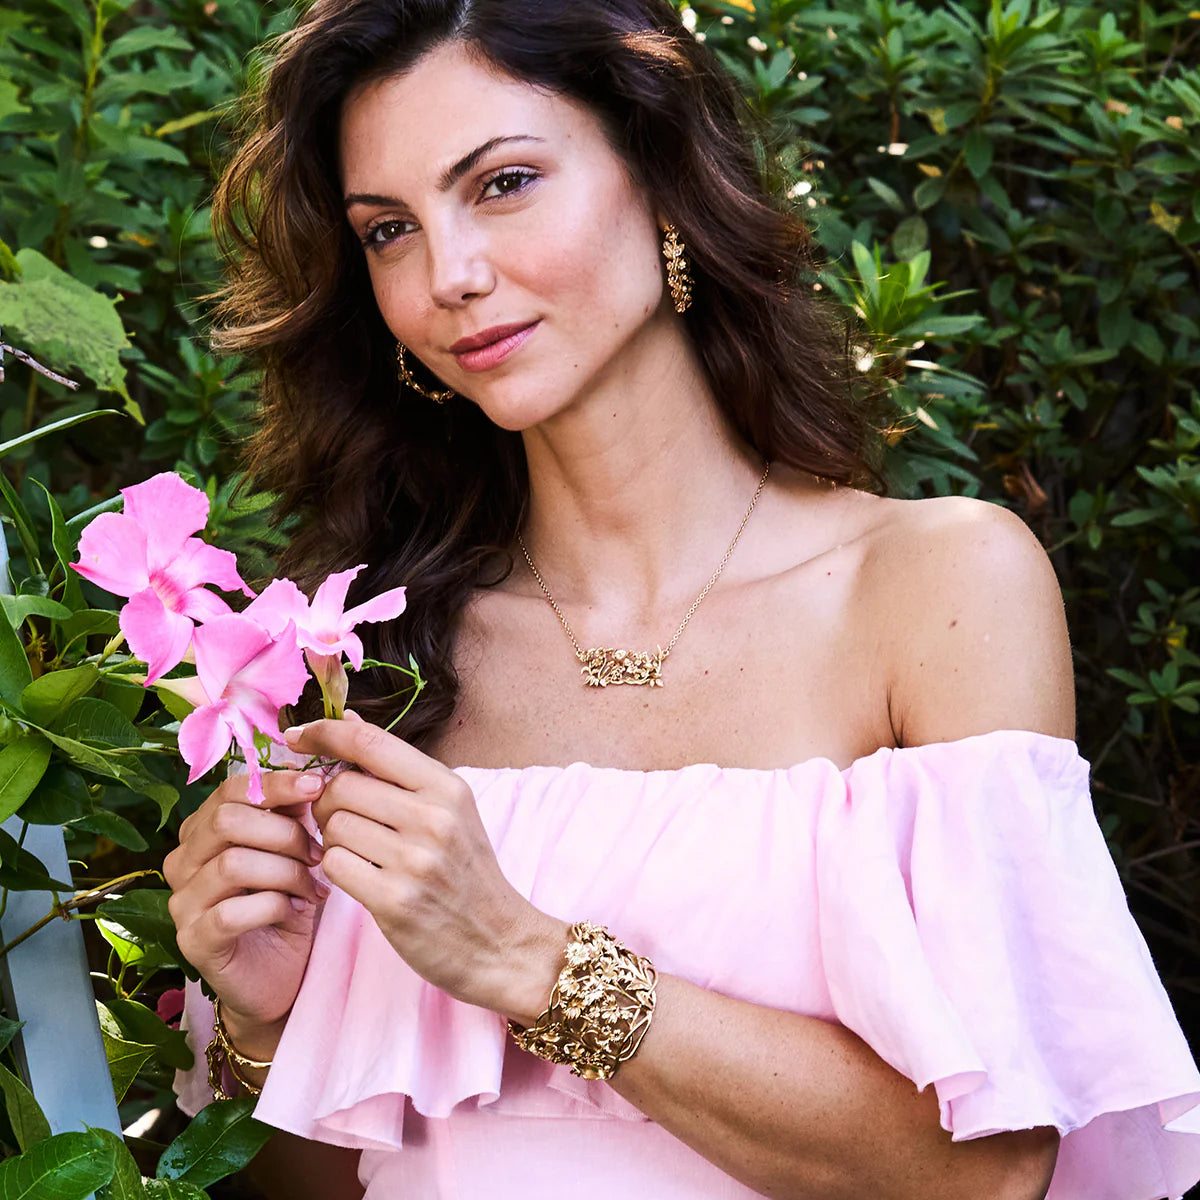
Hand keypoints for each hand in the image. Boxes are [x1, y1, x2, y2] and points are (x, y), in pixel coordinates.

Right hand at [163, 768, 328, 1044]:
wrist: (281, 974)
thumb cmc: (290, 902)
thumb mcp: (298, 848)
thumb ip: (297, 808)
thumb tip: (319, 763)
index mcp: (204, 828)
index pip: (232, 787)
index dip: (277, 783)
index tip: (319, 786)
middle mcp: (183, 859)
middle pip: (228, 820)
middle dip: (285, 832)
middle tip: (318, 853)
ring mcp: (182, 902)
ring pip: (233, 862)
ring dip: (286, 871)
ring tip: (313, 885)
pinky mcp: (193, 940)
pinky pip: (232, 911)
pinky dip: (274, 906)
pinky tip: (294, 911)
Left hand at [286, 714, 566, 1024]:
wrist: (499, 942)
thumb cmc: (467, 872)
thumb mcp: (450, 810)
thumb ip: (397, 767)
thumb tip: (348, 717)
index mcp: (447, 788)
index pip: (370, 742)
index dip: (326, 733)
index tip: (298, 736)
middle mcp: (433, 818)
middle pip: (341, 786)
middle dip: (327, 801)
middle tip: (342, 820)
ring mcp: (415, 860)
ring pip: (333, 826)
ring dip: (331, 839)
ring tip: (357, 851)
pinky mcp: (395, 900)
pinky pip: (334, 865)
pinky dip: (335, 869)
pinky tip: (357, 876)